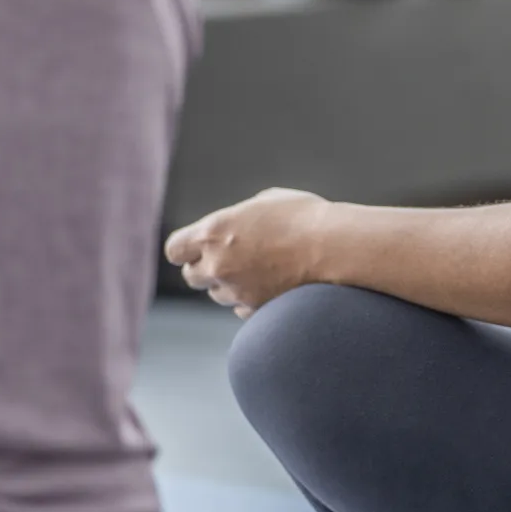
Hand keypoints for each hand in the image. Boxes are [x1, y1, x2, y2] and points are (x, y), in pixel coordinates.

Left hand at [165, 189, 339, 317]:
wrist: (336, 248)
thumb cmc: (305, 217)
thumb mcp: (268, 202)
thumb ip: (242, 216)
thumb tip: (239, 225)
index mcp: (214, 232)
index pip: (175, 250)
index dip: (185, 249)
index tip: (197, 247)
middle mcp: (218, 264)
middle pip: (192, 276)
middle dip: (206, 268)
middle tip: (230, 258)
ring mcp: (236, 291)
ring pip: (218, 294)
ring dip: (230, 284)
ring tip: (260, 268)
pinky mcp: (256, 310)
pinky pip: (241, 309)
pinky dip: (250, 300)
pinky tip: (272, 284)